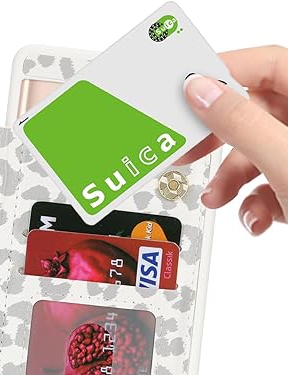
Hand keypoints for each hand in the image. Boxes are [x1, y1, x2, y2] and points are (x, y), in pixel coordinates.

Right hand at [178, 45, 287, 234]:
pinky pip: (266, 184)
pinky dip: (254, 203)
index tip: (186, 92)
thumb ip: (241, 123)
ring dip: (231, 181)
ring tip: (219, 198)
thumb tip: (201, 93)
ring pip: (255, 155)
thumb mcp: (286, 160)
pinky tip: (257, 217)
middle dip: (217, 140)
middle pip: (252, 114)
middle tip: (187, 148)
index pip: (264, 66)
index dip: (222, 74)